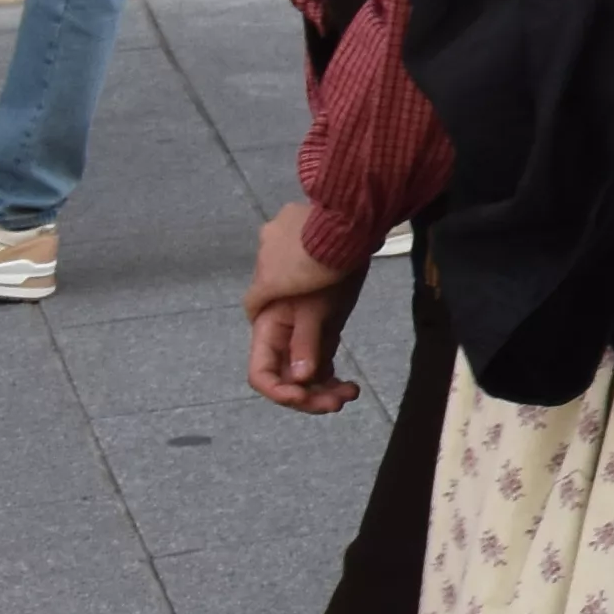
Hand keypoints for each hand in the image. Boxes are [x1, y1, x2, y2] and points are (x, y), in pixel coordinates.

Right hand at [244, 207, 363, 411]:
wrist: (352, 213)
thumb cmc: (331, 255)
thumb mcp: (319, 305)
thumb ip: (306, 342)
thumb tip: (299, 379)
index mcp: (264, 314)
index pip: (261, 369)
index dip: (281, 391)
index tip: (307, 400)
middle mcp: (271, 312)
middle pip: (283, 364)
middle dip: (310, 388)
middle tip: (341, 400)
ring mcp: (292, 306)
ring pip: (300, 354)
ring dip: (322, 376)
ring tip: (350, 390)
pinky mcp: (313, 300)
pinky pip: (312, 337)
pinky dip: (325, 356)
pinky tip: (345, 377)